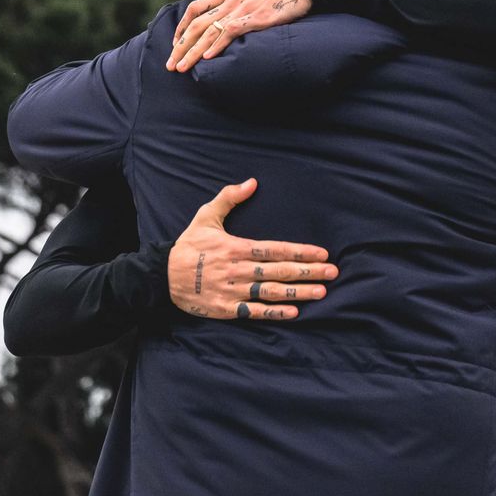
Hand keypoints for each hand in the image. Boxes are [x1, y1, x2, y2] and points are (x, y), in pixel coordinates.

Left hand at [166, 0, 311, 71]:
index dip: (181, 27)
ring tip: (181, 68)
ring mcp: (241, 9)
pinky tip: (207, 59)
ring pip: (208, 32)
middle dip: (180, 46)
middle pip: (195, 24)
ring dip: (192, 52)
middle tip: (170, 64)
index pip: (194, 9)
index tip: (175, 42)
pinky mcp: (254, 18)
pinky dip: (216, 46)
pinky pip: (230, 33)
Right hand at [167, 178, 336, 319]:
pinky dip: (274, 313)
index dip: (300, 252)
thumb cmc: (189, 245)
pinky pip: (254, 312)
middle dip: (308, 272)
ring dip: (298, 293)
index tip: (322, 253)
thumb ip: (229, 198)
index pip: (275, 250)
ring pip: (271, 292)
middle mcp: (238, 270)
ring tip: (321, 292)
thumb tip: (251, 182)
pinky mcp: (227, 309)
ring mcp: (233, 291)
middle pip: (279, 271)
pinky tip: (294, 313)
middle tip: (333, 273)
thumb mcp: (206, 216)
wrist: (162, 277)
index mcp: (236, 248)